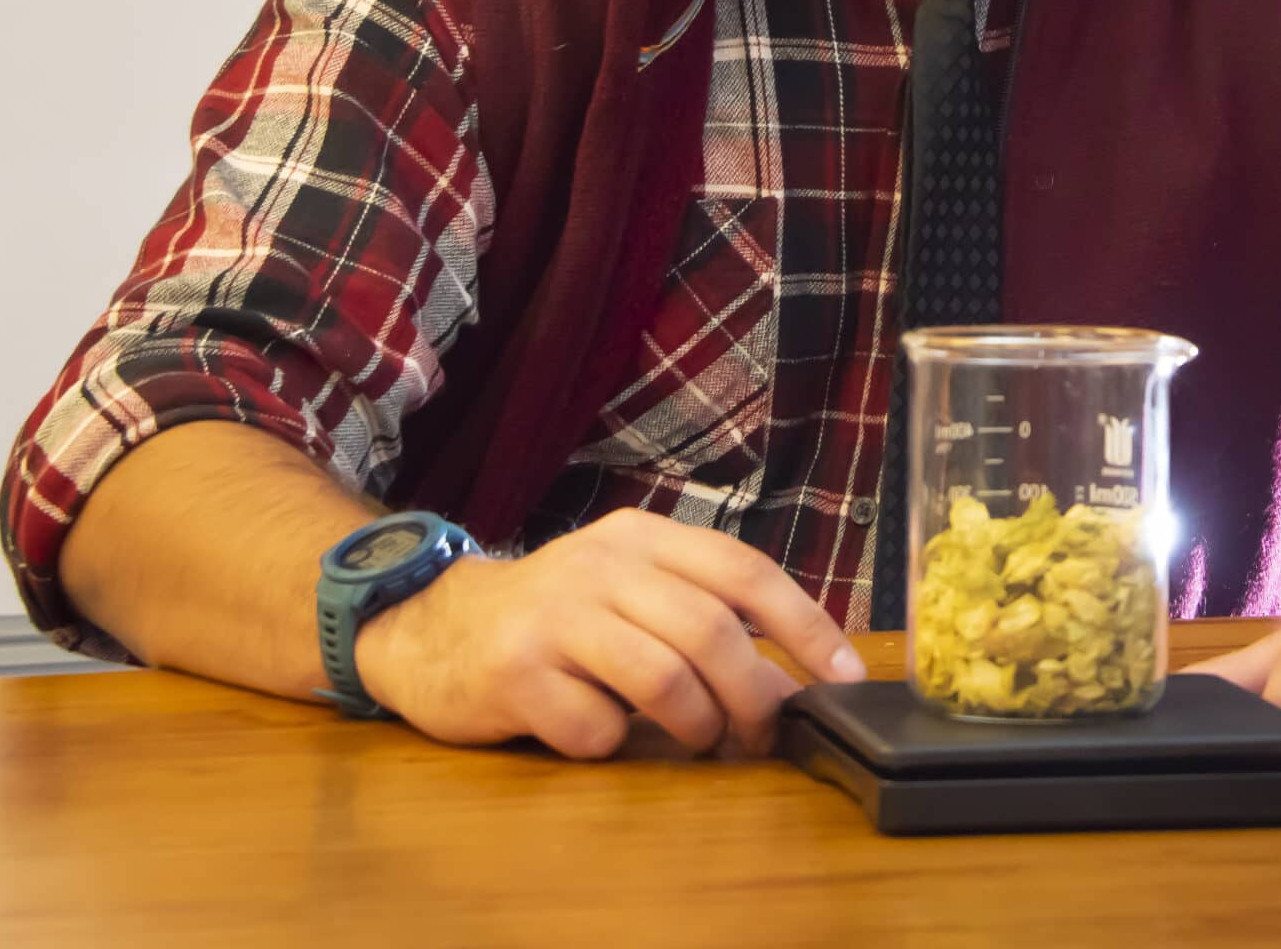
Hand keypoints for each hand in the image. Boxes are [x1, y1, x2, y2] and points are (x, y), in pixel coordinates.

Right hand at [355, 509, 865, 759]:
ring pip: (661, 680)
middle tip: (764, 734)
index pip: (744, 571)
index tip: (845, 679)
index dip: (805, 627)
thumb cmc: (557, 614)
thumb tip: (798, 676)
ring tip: (696, 738)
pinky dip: (612, 744)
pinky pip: (594, 727)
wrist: (435, 626)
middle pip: (709, 631)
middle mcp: (600, 564)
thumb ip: (703, 612)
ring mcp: (554, 616)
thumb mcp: (630, 586)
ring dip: (695, 725)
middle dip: (754, 695)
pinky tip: (596, 730)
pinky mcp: (514, 672)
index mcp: (643, 536)